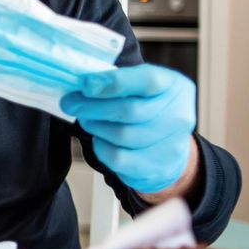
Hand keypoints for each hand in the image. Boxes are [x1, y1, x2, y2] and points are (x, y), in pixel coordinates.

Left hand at [60, 64, 196, 193]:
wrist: (168, 147)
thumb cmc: (147, 108)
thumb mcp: (141, 86)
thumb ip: (118, 80)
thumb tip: (83, 84)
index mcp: (174, 86)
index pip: (148, 80)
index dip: (114, 82)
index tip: (85, 84)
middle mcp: (178, 115)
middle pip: (129, 110)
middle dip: (92, 106)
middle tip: (71, 103)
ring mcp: (171, 145)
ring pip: (121, 135)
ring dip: (95, 126)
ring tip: (86, 119)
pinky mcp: (156, 168)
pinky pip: (118, 158)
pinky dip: (101, 147)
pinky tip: (100, 139)